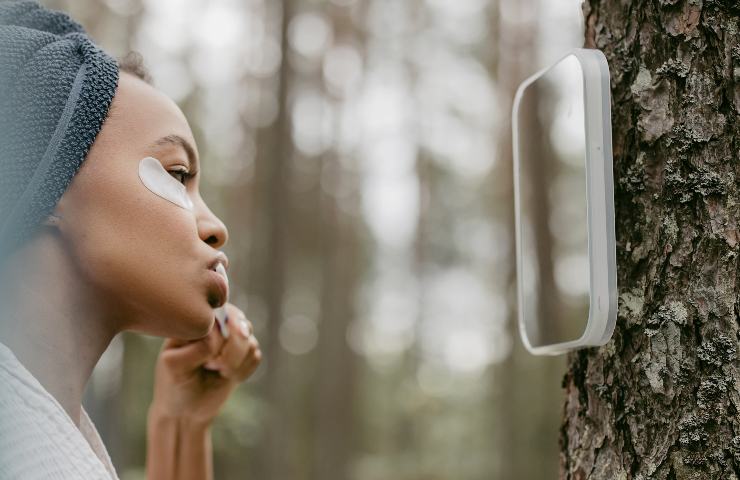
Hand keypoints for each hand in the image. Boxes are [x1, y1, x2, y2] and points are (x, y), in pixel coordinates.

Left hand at [149, 303, 261, 425]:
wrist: (186, 410)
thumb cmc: (175, 384)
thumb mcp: (176, 364)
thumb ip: (199, 346)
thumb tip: (225, 338)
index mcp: (195, 320)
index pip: (219, 315)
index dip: (220, 338)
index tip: (205, 361)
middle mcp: (216, 324)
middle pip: (238, 324)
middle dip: (230, 352)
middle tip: (212, 367)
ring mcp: (232, 338)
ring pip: (249, 340)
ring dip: (235, 364)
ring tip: (217, 372)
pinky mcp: (245, 352)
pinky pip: (256, 355)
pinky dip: (243, 371)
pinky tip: (227, 377)